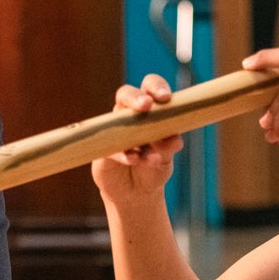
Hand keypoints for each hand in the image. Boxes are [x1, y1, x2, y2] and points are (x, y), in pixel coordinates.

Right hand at [91, 73, 184, 204]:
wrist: (136, 192)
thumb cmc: (152, 168)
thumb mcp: (165, 158)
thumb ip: (169, 147)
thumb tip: (175, 140)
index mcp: (149, 111)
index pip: (149, 88)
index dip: (156, 87)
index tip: (165, 97)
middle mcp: (128, 116)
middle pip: (125, 94)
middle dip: (135, 97)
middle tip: (146, 105)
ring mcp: (113, 131)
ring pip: (116, 120)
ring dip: (131, 131)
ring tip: (148, 151)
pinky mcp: (103, 150)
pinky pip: (110, 147)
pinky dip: (123, 154)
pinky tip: (134, 159)